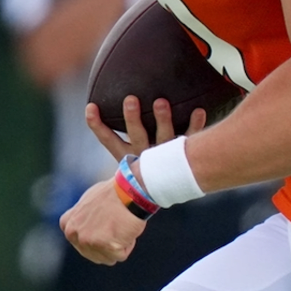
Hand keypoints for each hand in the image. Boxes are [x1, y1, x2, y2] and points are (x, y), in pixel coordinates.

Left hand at [60, 178, 146, 264]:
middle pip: (95, 255)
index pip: (82, 245)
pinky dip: (128, 244)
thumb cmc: (113, 193)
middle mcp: (74, 234)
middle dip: (108, 244)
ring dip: (118, 244)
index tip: (105, 224)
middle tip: (115, 223)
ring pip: (108, 257)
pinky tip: (126, 227)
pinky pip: (121, 255)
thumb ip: (81, 218)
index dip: (98, 237)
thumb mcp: (87, 203)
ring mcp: (88, 241)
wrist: (129, 190)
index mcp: (67, 225)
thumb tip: (84, 226)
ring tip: (120, 224)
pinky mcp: (106, 246)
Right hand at [85, 95, 207, 159]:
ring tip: (161, 102)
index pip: (108, 139)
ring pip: (163, 137)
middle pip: (137, 135)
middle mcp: (145, 155)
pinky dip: (194, 125)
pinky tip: (199, 110)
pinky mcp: (184, 155)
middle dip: (132, 118)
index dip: (97, 125)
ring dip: (162, 119)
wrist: (166, 191)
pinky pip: (190, 138)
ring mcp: (165, 156)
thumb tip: (104, 100)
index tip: (91, 106)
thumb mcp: (128, 155)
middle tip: (130, 99)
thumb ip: (118, 132)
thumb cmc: (144, 168)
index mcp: (127, 156)